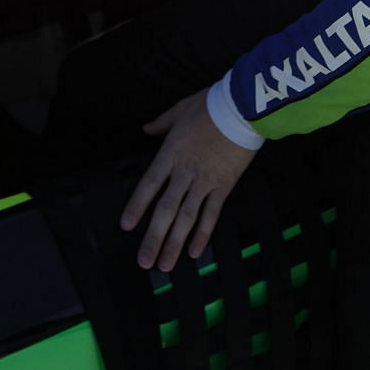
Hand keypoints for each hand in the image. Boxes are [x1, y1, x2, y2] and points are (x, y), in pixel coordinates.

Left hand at [121, 91, 255, 270]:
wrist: (243, 108)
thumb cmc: (211, 105)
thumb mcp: (180, 108)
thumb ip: (161, 123)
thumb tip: (145, 128)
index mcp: (170, 153)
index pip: (149, 184)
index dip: (137, 206)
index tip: (126, 226)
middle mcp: (185, 171)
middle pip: (165, 209)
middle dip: (154, 237)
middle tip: (144, 261)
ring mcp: (205, 181)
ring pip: (186, 217)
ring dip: (174, 243)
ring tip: (165, 264)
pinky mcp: (224, 185)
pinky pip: (212, 214)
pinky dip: (203, 233)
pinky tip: (194, 251)